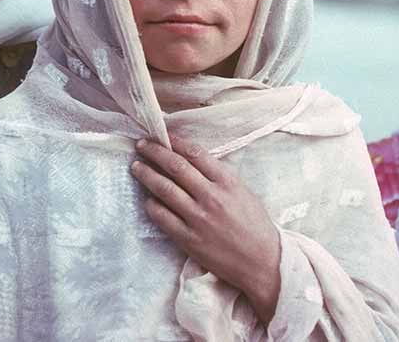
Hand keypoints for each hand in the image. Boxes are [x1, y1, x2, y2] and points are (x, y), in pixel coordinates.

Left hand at [131, 134, 281, 322]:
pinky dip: (152, 205)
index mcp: (227, 182)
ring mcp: (198, 218)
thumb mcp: (243, 192)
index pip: (195, 154)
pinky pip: (162, 217)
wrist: (262, 262)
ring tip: (136, 167)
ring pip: (164, 190)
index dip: (175, 142)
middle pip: (176, 167)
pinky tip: (147, 199)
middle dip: (155, 153)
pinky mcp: (188, 239)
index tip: (163, 135)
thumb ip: (219, 177)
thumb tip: (192, 161)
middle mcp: (211, 197)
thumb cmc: (255, 225)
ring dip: (147, 175)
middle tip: (142, 145)